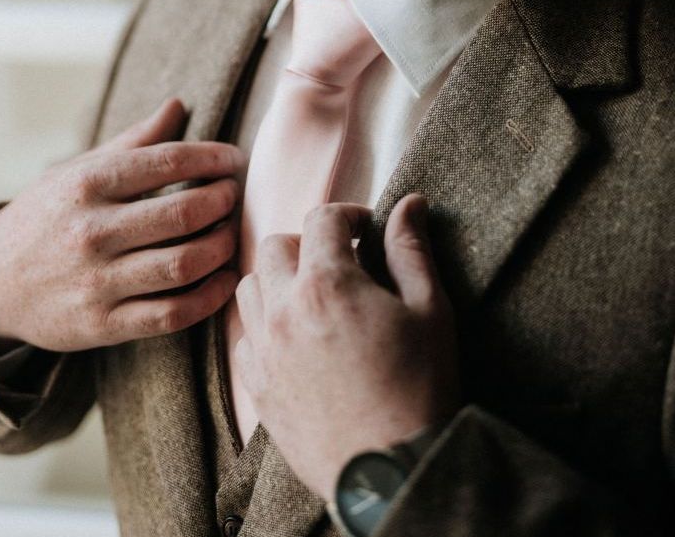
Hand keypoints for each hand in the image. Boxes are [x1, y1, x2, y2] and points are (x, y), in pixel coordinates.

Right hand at [0, 98, 243, 353]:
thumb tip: (179, 104)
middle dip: (223, 201)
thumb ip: (134, 142)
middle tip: (235, 194)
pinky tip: (224, 279)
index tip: (234, 159)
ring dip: (222, 247)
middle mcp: (91, 232)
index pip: (168, 161)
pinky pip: (172, 314)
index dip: (214, 157)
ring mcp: (96, 282)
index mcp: (88, 184)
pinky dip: (209, 297)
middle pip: (182, 214)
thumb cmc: (49, 215)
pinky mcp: (103, 325)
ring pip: (183, 264)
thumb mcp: (80, 171)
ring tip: (230, 232)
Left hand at [234, 194, 459, 501]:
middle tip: (340, 262)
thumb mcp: (430, 310)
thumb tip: (409, 203)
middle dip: (308, 242)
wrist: (393, 471)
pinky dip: (263, 324)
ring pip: (250, 287)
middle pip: (276, 246)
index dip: (349, 214)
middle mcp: (284, 310)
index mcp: (328, 284)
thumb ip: (411, 249)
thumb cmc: (420, 387)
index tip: (367, 230)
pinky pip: (243, 337)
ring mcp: (265, 350)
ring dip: (278, 279)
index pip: (322, 218)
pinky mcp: (258, 387)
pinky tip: (293, 338)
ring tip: (312, 295)